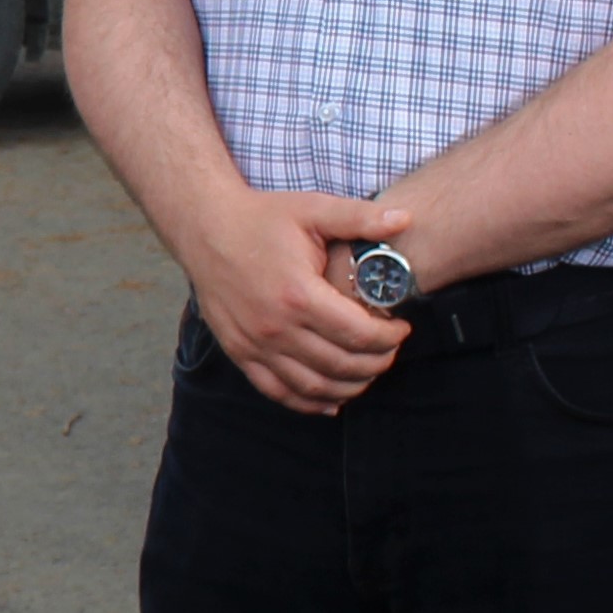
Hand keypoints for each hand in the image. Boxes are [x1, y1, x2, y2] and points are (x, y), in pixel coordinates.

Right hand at [180, 185, 414, 412]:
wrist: (205, 228)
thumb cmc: (262, 218)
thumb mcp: (313, 209)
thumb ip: (360, 217)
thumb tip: (406, 218)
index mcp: (299, 294)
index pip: (359, 334)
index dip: (389, 337)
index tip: (401, 328)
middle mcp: (276, 327)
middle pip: (341, 365)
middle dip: (377, 362)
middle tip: (391, 349)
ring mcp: (255, 345)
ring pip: (314, 387)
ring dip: (349, 387)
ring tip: (368, 371)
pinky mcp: (239, 353)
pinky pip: (278, 392)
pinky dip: (309, 403)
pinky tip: (331, 398)